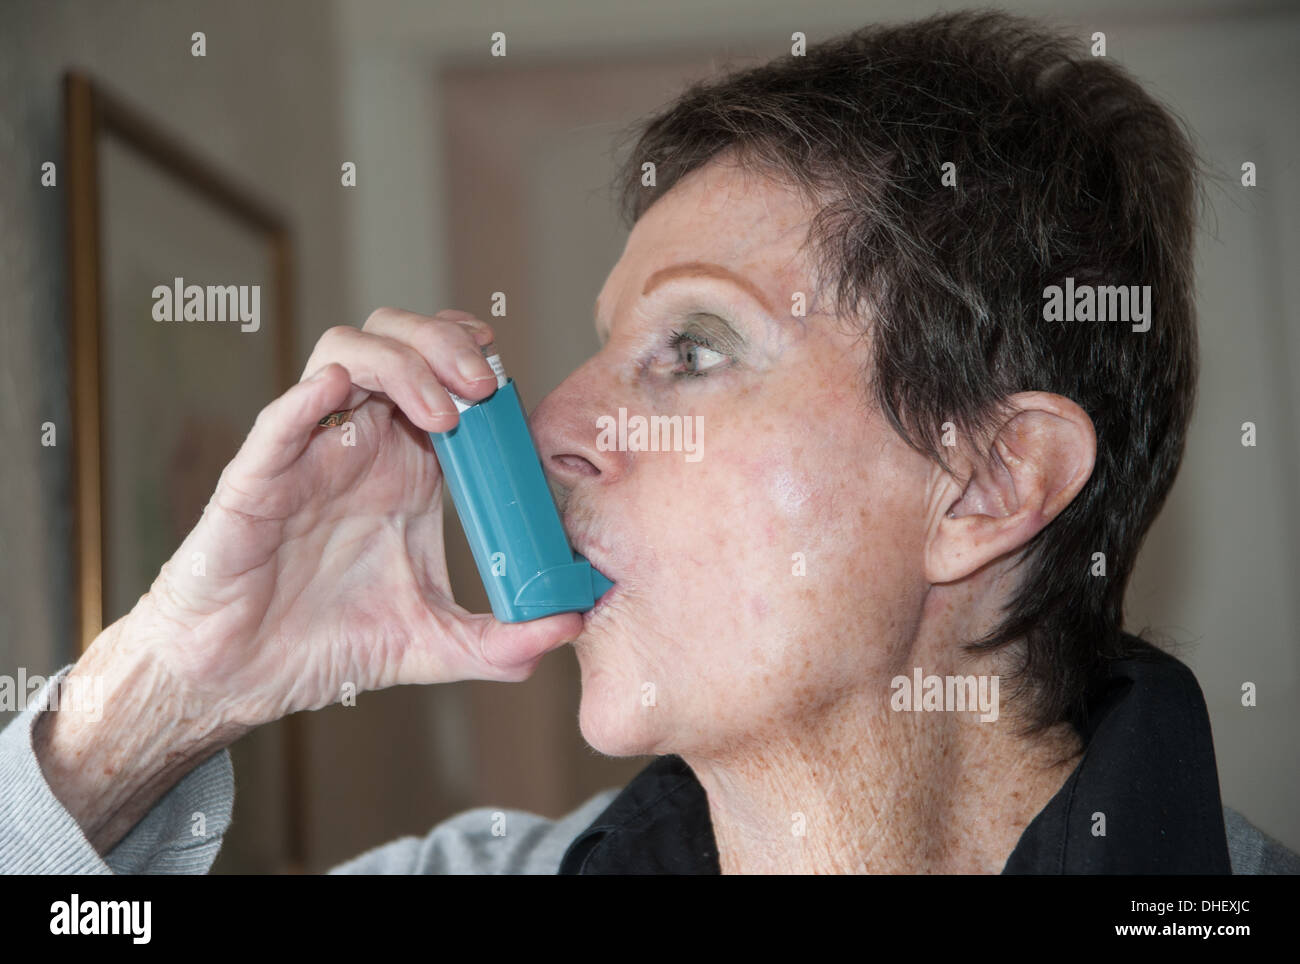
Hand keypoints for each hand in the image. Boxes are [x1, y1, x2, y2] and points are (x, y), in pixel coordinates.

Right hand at [130, 307, 583, 728]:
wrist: (243, 678)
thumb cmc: (329, 645)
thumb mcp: (433, 644)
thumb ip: (501, 640)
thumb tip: (570, 626)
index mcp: (406, 467)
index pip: (443, 378)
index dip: (475, 360)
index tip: (510, 380)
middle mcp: (360, 446)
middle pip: (399, 344)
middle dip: (444, 345)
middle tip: (483, 387)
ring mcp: (308, 454)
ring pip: (345, 354)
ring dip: (399, 364)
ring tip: (441, 413)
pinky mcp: (256, 479)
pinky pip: (279, 420)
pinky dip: (310, 396)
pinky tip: (341, 392)